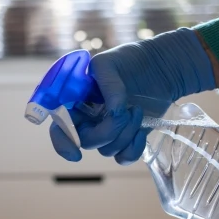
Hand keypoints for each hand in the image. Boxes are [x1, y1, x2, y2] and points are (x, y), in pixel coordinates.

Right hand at [50, 28, 215, 164]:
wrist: (158, 67)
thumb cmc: (128, 61)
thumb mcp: (110, 65)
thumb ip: (107, 86)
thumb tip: (114, 113)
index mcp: (75, 102)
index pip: (60, 127)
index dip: (63, 142)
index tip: (77, 154)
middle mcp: (86, 120)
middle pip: (86, 142)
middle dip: (108, 131)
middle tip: (125, 112)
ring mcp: (106, 131)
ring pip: (107, 150)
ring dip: (126, 133)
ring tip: (136, 109)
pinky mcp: (125, 139)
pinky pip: (124, 157)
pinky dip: (134, 148)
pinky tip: (141, 131)